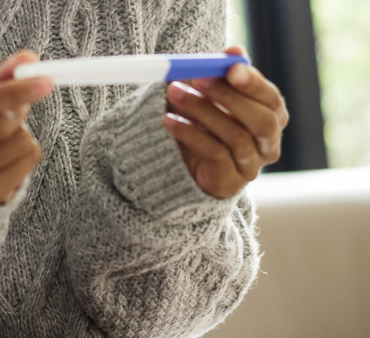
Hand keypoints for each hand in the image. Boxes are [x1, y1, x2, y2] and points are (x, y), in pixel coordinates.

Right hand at [0, 51, 52, 207]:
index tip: (44, 81)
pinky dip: (26, 150)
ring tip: (4, 130)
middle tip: (18, 102)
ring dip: (22, 129)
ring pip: (18, 143)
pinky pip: (27, 163)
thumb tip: (29, 60)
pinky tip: (7, 151)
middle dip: (19, 107)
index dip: (12, 92)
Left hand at [163, 47, 288, 198]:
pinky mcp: (229, 182)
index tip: (230, 66)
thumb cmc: (202, 124)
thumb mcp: (213, 97)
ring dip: (202, 111)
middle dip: (228, 96)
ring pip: (235, 136)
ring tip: (174, 94)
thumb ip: (224, 75)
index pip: (271, 99)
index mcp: (272, 118)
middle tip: (197, 78)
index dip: (253, 83)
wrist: (182, 167)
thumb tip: (233, 51)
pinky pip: (214, 154)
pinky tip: (169, 121)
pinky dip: (190, 134)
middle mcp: (268, 144)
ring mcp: (251, 166)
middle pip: (260, 120)